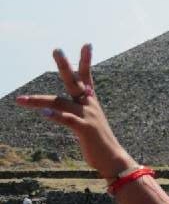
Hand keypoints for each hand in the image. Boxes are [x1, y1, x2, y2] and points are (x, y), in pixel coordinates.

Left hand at [15, 45, 133, 178]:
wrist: (113, 159)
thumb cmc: (99, 143)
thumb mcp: (89, 123)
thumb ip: (76, 112)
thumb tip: (63, 108)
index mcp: (91, 102)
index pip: (87, 77)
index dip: (86, 61)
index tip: (87, 44)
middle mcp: (90, 105)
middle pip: (74, 81)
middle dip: (65, 66)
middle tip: (56, 50)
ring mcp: (88, 116)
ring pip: (60, 103)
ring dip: (38, 100)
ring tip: (20, 99)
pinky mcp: (85, 129)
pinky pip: (67, 120)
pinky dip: (55, 116)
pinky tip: (43, 112)